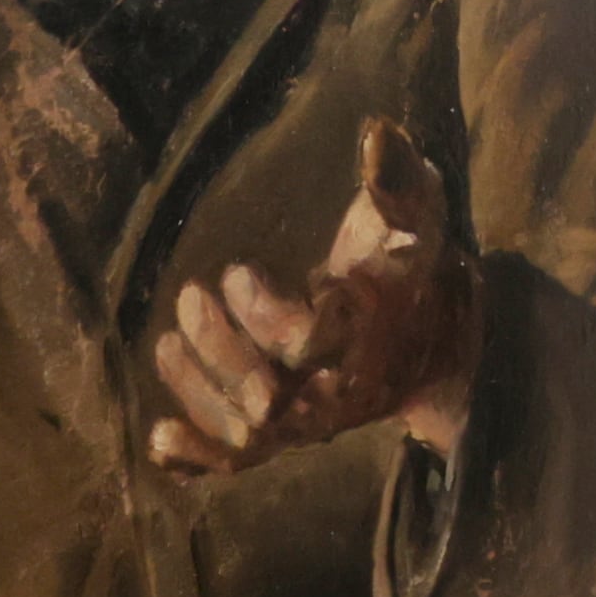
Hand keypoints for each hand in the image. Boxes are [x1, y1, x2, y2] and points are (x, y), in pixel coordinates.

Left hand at [149, 119, 480, 479]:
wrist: (437, 337)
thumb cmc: (410, 262)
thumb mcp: (416, 214)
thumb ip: (398, 179)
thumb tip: (376, 134)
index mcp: (372, 333)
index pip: (310, 343)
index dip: (264, 315)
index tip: (236, 272)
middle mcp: (344, 387)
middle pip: (271, 398)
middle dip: (221, 350)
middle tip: (191, 297)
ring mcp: (315, 416)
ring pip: (249, 433)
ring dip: (197, 392)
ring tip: (167, 344)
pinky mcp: (291, 432)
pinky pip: (242, 462)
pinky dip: (196, 458)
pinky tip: (158, 439)